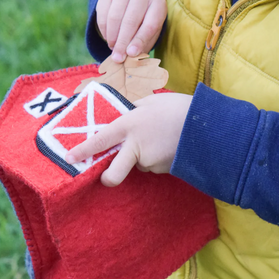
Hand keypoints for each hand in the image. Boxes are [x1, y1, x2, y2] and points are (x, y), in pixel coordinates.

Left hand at [65, 93, 192, 186]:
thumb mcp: (151, 101)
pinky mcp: (165, 170)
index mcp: (129, 125)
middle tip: (107, 176)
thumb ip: (133, 110)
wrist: (209, 126)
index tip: (69, 159)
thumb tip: (124, 115)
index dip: (83, 150)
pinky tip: (169, 144)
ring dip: (143, 156)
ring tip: (160, 138)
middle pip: (114, 174)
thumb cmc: (178, 107)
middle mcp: (136, 148)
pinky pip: (154, 165)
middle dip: (108, 178)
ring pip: (139, 164)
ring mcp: (151, 162)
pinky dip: (157, 157)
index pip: (100, 140)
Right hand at [96, 0, 166, 62]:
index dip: (140, 41)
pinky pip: (103, 14)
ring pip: (115, 17)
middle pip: (131, 20)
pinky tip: (108, 37)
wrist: (132, 0)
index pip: (149, 24)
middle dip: (122, 42)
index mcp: (158, 4)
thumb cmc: (144, 22)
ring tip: (113, 47)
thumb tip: (128, 56)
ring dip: (112, 36)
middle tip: (118, 58)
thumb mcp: (150, 33)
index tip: (131, 54)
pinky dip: (104, 30)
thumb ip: (142, 44)